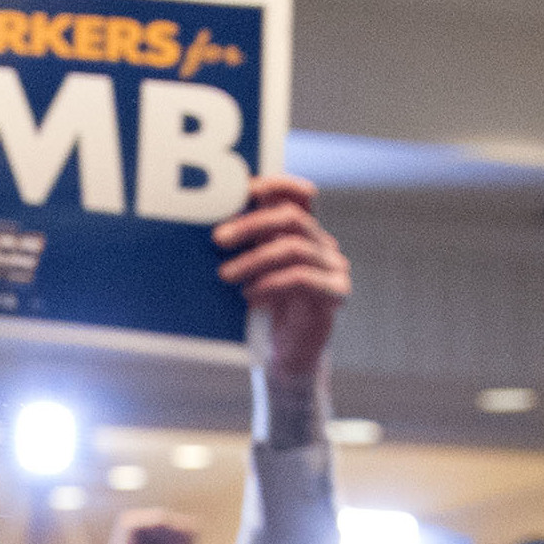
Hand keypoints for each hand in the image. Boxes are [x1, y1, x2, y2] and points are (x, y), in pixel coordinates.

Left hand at [212, 173, 348, 387]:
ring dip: (254, 260)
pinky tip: (250, 295)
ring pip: (293, 248)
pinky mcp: (335, 293)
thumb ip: (242, 246)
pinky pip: (303, 279)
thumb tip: (208, 222)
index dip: (275, 185)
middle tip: (217, 239)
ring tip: (225, 275)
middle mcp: (322, 245)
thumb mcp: (249, 272)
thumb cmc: (263, 312)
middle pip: (291, 218)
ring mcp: (333, 268)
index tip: (242, 189)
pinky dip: (271, 284)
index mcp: (303, 233)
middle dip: (250, 224)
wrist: (285, 357)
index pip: (298, 196)